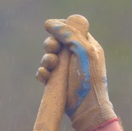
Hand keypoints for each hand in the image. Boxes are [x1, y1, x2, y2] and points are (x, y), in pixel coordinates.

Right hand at [36, 15, 116, 130]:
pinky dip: (43, 73)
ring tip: (50, 65)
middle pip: (56, 41)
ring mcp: (65, 70)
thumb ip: (69, 33)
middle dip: (51, 44)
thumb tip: (50, 22)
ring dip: (46, 59)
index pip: (70, 28)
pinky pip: (44, 73)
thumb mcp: (82, 50)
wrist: (86, 108)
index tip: (52, 28)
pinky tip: (46, 77)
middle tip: (53, 49)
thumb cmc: (88, 78)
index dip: (59, 27)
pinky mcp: (56, 83)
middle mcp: (75, 55)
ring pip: (48, 57)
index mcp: (86, 44)